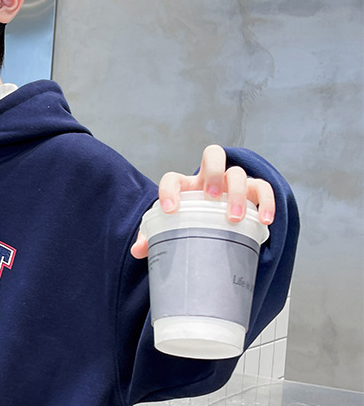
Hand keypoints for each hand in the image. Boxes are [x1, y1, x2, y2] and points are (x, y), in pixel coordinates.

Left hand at [131, 144, 275, 258]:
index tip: (170, 209)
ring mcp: (232, 183)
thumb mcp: (171, 232)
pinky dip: (267, 201)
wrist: (213, 229)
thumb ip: (153, 238)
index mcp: (184, 187)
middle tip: (211, 198)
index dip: (169, 190)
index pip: (173, 178)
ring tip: (235, 218)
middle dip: (213, 174)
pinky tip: (265, 220)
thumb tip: (138, 250)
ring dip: (237, 192)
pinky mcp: (253, 193)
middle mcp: (208, 179)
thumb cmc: (189, 228)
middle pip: (213, 156)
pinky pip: (263, 188)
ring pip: (238, 173)